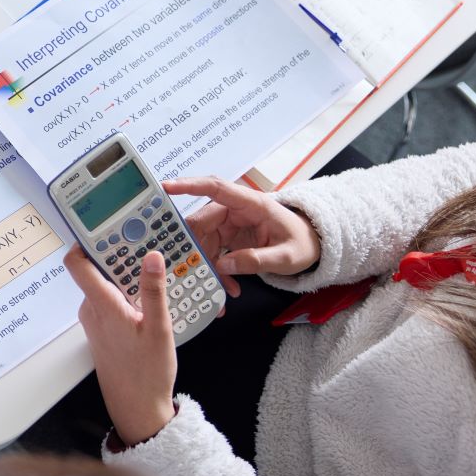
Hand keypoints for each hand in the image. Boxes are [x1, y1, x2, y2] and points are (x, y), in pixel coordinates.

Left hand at [64, 245, 176, 445]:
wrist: (138, 409)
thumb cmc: (148, 372)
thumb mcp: (159, 328)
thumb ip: (154, 290)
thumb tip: (151, 255)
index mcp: (101, 305)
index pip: (77, 263)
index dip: (86, 241)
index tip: (107, 226)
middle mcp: (92, 310)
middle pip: (97, 270)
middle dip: (119, 255)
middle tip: (146, 243)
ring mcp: (95, 320)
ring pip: (106, 286)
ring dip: (126, 276)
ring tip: (154, 268)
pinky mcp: (102, 330)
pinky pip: (111, 302)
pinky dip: (127, 294)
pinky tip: (150, 298)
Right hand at [163, 176, 321, 296]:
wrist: (310, 246)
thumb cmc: (301, 244)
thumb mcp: (286, 257)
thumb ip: (256, 261)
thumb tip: (223, 265)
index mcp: (250, 204)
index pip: (216, 188)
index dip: (190, 185)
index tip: (166, 187)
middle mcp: (234, 210)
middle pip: (202, 223)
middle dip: (194, 248)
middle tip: (192, 272)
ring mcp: (228, 224)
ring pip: (203, 242)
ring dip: (206, 266)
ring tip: (220, 289)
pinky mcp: (226, 238)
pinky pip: (211, 253)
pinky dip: (216, 271)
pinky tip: (227, 288)